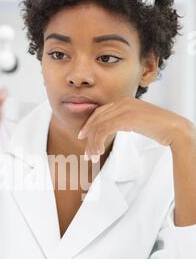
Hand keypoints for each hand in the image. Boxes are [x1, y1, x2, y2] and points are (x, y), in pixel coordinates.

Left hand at [77, 96, 193, 160]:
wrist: (174, 129)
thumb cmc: (158, 128)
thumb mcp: (137, 122)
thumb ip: (124, 122)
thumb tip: (111, 129)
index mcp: (125, 101)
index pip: (100, 112)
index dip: (89, 125)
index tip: (83, 137)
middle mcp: (122, 102)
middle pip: (96, 119)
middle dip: (89, 137)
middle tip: (87, 153)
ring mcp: (124, 108)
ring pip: (98, 126)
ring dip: (93, 143)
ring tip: (93, 157)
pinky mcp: (126, 118)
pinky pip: (104, 130)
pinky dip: (98, 142)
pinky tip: (100, 151)